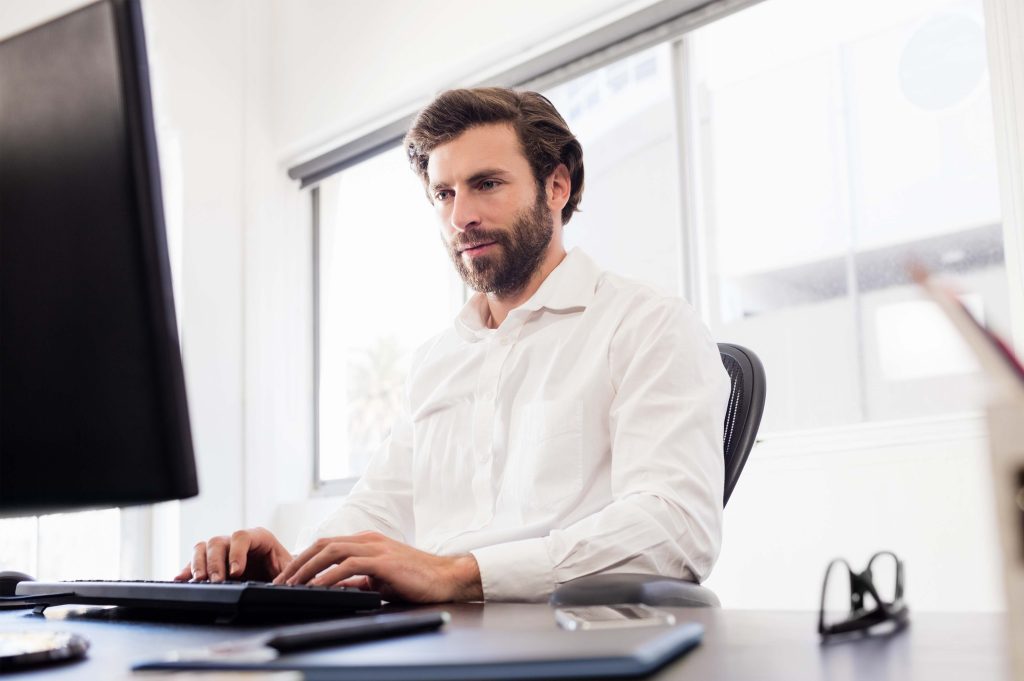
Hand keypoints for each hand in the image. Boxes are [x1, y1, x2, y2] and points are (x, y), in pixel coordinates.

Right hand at [174, 526, 292, 582]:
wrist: (280, 578)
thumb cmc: (285, 571)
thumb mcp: (289, 570)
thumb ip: (285, 574)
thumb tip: (281, 585)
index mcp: (259, 538)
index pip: (242, 537)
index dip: (237, 553)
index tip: (236, 572)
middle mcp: (237, 541)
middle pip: (218, 542)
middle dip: (215, 562)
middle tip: (216, 580)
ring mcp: (223, 551)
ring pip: (203, 548)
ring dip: (198, 564)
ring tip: (199, 581)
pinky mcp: (212, 564)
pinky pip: (194, 562)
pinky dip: (186, 570)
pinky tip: (180, 579)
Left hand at [271, 531, 481, 602]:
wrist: (445, 577)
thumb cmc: (416, 579)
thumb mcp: (380, 580)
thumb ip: (358, 581)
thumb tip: (334, 588)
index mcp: (366, 542)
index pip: (326, 545)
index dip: (304, 559)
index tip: (288, 577)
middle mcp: (368, 540)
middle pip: (323, 545)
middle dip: (298, 562)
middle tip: (281, 581)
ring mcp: (376, 548)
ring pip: (332, 551)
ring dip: (308, 568)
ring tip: (293, 584)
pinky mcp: (384, 561)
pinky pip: (350, 565)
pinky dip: (330, 575)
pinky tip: (318, 586)